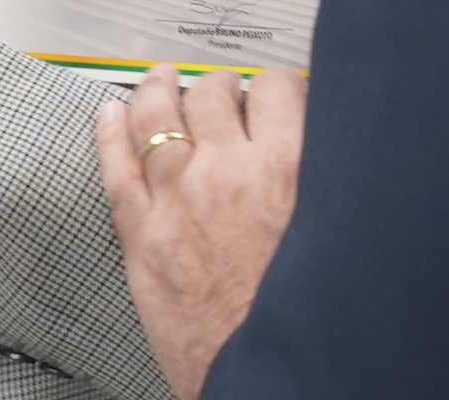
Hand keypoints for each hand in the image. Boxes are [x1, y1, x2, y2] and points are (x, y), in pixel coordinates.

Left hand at [95, 69, 304, 399]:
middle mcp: (227, 174)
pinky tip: (109, 114)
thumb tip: (329, 148)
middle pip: (212, 94)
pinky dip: (109, 134)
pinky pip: (115, 168)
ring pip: (156, 115)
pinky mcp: (141, 239)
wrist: (265, 376)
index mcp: (287, 169)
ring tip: (159, 79)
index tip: (272, 95)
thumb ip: (327, 181)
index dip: (274, 87)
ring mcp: (177, 202)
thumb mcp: (340, 235)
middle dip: (218, 87)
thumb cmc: (305, 316)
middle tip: (221, 94)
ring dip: (158, 88)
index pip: (276, 89)